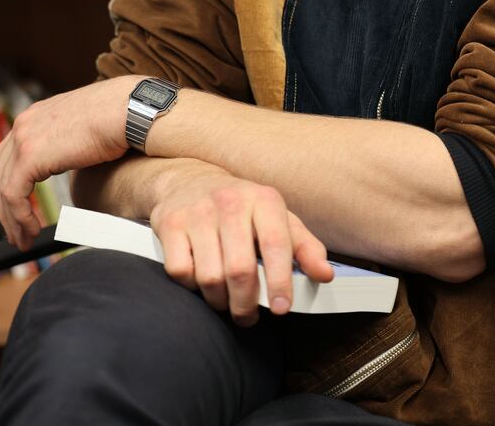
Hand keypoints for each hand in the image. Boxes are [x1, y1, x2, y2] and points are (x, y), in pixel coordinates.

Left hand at [0, 77, 132, 249]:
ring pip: (5, 187)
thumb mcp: (86, 127)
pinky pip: (15, 195)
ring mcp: (25, 137)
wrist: (130, 110)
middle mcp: (26, 123)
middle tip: (15, 229)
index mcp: (38, 114)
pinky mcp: (30, 155)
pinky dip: (21, 217)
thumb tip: (76, 155)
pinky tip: (32, 230)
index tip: (16, 206)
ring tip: (23, 238)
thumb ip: (71, 140)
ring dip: (12, 218)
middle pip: (1, 171)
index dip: (10, 183)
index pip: (10, 153)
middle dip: (5, 205)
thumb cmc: (121, 117)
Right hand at [150, 160, 333, 325]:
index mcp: (264, 199)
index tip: (281, 308)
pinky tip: (201, 281)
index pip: (275, 244)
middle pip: (240, 269)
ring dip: (219, 300)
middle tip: (248, 315)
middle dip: (246, 303)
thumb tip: (324, 275)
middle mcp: (230, 202)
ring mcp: (198, 212)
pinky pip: (181, 273)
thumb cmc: (241, 206)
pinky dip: (192, 287)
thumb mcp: (277, 218)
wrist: (189, 179)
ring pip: (210, 277)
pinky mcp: (170, 224)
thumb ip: (304, 246)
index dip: (280, 281)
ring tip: (226, 300)